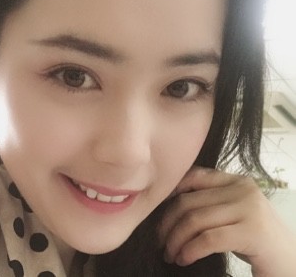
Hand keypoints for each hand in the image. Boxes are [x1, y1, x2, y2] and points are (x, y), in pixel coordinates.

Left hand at [158, 166, 295, 276]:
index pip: (193, 176)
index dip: (169, 193)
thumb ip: (209, 203)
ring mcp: (249, 208)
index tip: (157, 213)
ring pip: (195, 220)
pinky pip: (208, 239)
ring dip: (175, 240)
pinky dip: (190, 250)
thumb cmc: (257, 241)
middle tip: (160, 242)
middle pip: (188, 201)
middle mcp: (242, 188)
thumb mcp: (232, 213)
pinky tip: (183, 259)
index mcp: (235, 180)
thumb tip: (167, 205)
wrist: (293, 263)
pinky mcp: (252, 232)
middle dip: (167, 224)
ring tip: (170, 255)